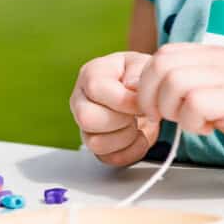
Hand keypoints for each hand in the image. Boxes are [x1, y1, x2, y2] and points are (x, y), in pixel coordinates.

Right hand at [70, 51, 158, 166]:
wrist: (143, 93)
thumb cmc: (139, 77)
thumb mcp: (142, 64)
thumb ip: (138, 72)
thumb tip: (131, 86)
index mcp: (90, 75)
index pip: (96, 89)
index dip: (124, 100)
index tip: (142, 102)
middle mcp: (80, 100)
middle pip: (87, 118)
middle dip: (121, 120)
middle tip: (137, 114)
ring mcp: (85, 126)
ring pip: (95, 143)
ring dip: (126, 137)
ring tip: (137, 124)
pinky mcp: (96, 145)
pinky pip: (107, 158)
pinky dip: (130, 152)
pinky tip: (138, 137)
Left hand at [135, 43, 223, 160]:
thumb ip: (198, 85)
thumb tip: (161, 97)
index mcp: (213, 54)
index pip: (162, 54)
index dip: (148, 82)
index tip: (156, 107)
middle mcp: (217, 60)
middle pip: (160, 64)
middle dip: (150, 96)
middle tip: (166, 118)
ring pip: (173, 81)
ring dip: (172, 109)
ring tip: (194, 123)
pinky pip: (194, 103)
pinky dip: (193, 122)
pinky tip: (210, 129)